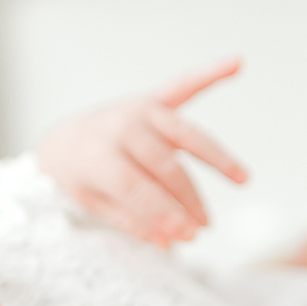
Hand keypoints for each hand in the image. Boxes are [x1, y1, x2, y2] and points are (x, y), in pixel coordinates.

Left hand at [36, 58, 248, 246]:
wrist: (63, 143)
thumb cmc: (80, 181)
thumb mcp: (94, 207)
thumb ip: (132, 223)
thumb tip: (169, 242)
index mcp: (96, 156)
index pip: (137, 188)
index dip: (163, 214)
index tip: (186, 236)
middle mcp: (119, 127)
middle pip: (165, 166)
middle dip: (188, 200)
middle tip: (203, 228)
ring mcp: (137, 110)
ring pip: (185, 135)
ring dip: (216, 158)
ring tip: (242, 179)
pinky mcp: (152, 100)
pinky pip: (183, 86)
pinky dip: (211, 73)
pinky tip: (236, 63)